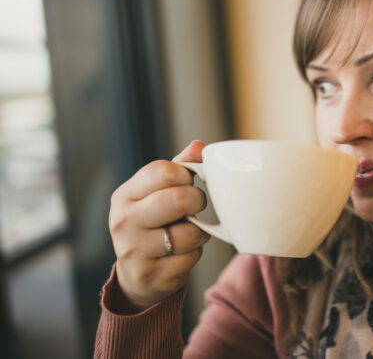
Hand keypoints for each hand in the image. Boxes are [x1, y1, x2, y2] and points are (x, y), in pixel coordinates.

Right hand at [109, 140, 210, 309]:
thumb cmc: (153, 223)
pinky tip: (182, 253)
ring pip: (191, 232)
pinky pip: (192, 258)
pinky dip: (194, 254)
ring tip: (187, 231)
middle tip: (196, 206)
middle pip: (178, 199)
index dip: (186, 175)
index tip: (188, 182)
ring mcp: (134, 251)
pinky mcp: (151, 276)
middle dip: (198, 201)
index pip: (163, 171)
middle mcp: (123, 222)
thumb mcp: (156, 193)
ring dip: (199, 232)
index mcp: (124, 195)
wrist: (137, 273)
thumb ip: (178, 168)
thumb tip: (198, 146)